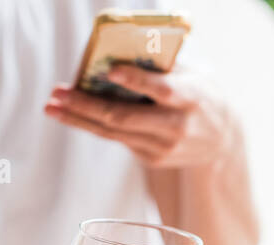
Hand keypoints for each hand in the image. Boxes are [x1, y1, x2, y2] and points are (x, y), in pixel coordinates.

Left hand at [44, 66, 236, 168]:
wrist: (220, 139)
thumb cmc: (198, 95)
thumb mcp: (190, 75)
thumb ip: (159, 67)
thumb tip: (115, 55)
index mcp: (191, 98)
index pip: (162, 91)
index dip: (136, 82)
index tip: (111, 72)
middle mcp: (176, 127)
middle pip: (124, 118)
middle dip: (86, 106)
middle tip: (59, 94)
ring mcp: (164, 148)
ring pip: (114, 133)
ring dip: (79, 119)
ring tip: (53, 106)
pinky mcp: (153, 159)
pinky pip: (119, 139)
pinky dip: (95, 125)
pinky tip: (75, 114)